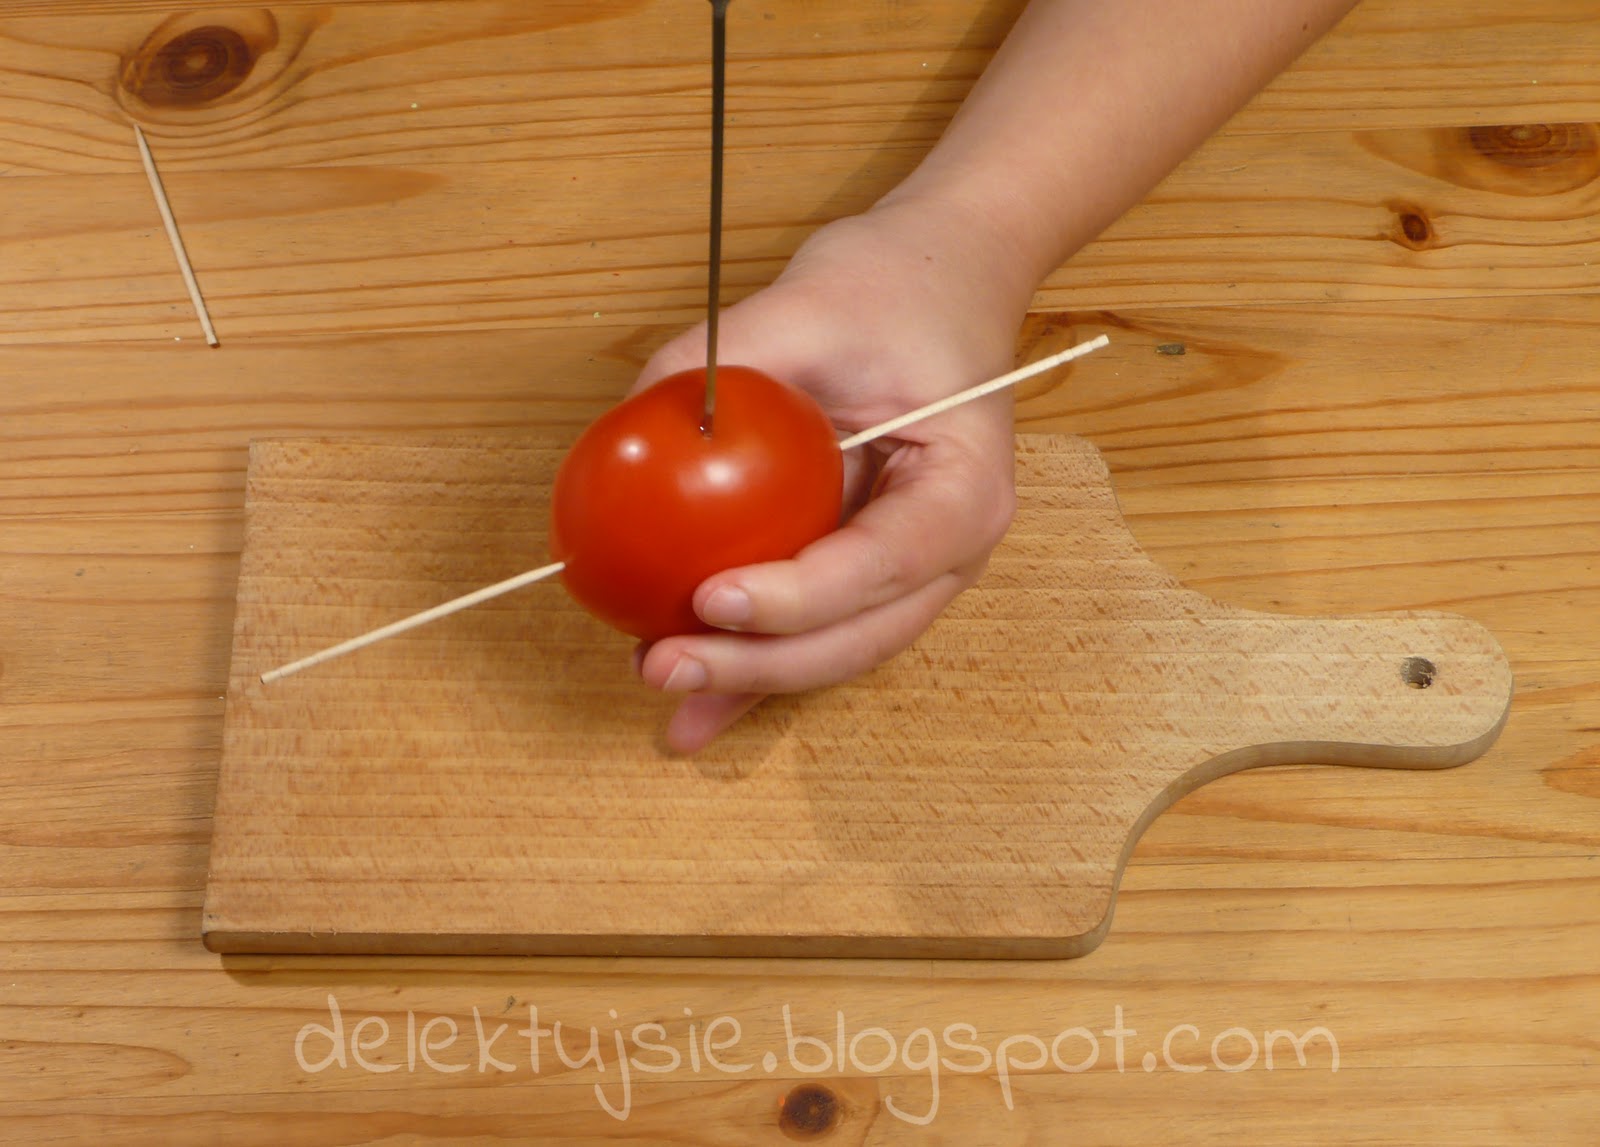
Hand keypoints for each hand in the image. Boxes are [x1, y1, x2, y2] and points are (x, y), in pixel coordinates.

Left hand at [628, 195, 1035, 751]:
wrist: (937, 284)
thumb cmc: (892, 288)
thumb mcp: (807, 304)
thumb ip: (726, 362)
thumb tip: (628, 428)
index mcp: (964, 487)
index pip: (882, 562)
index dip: (799, 597)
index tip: (711, 598)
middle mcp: (951, 548)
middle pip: (859, 633)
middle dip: (759, 665)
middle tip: (663, 665)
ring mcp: (914, 570)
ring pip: (835, 649)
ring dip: (749, 680)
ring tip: (663, 687)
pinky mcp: (867, 570)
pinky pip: (811, 628)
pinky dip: (753, 660)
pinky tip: (693, 702)